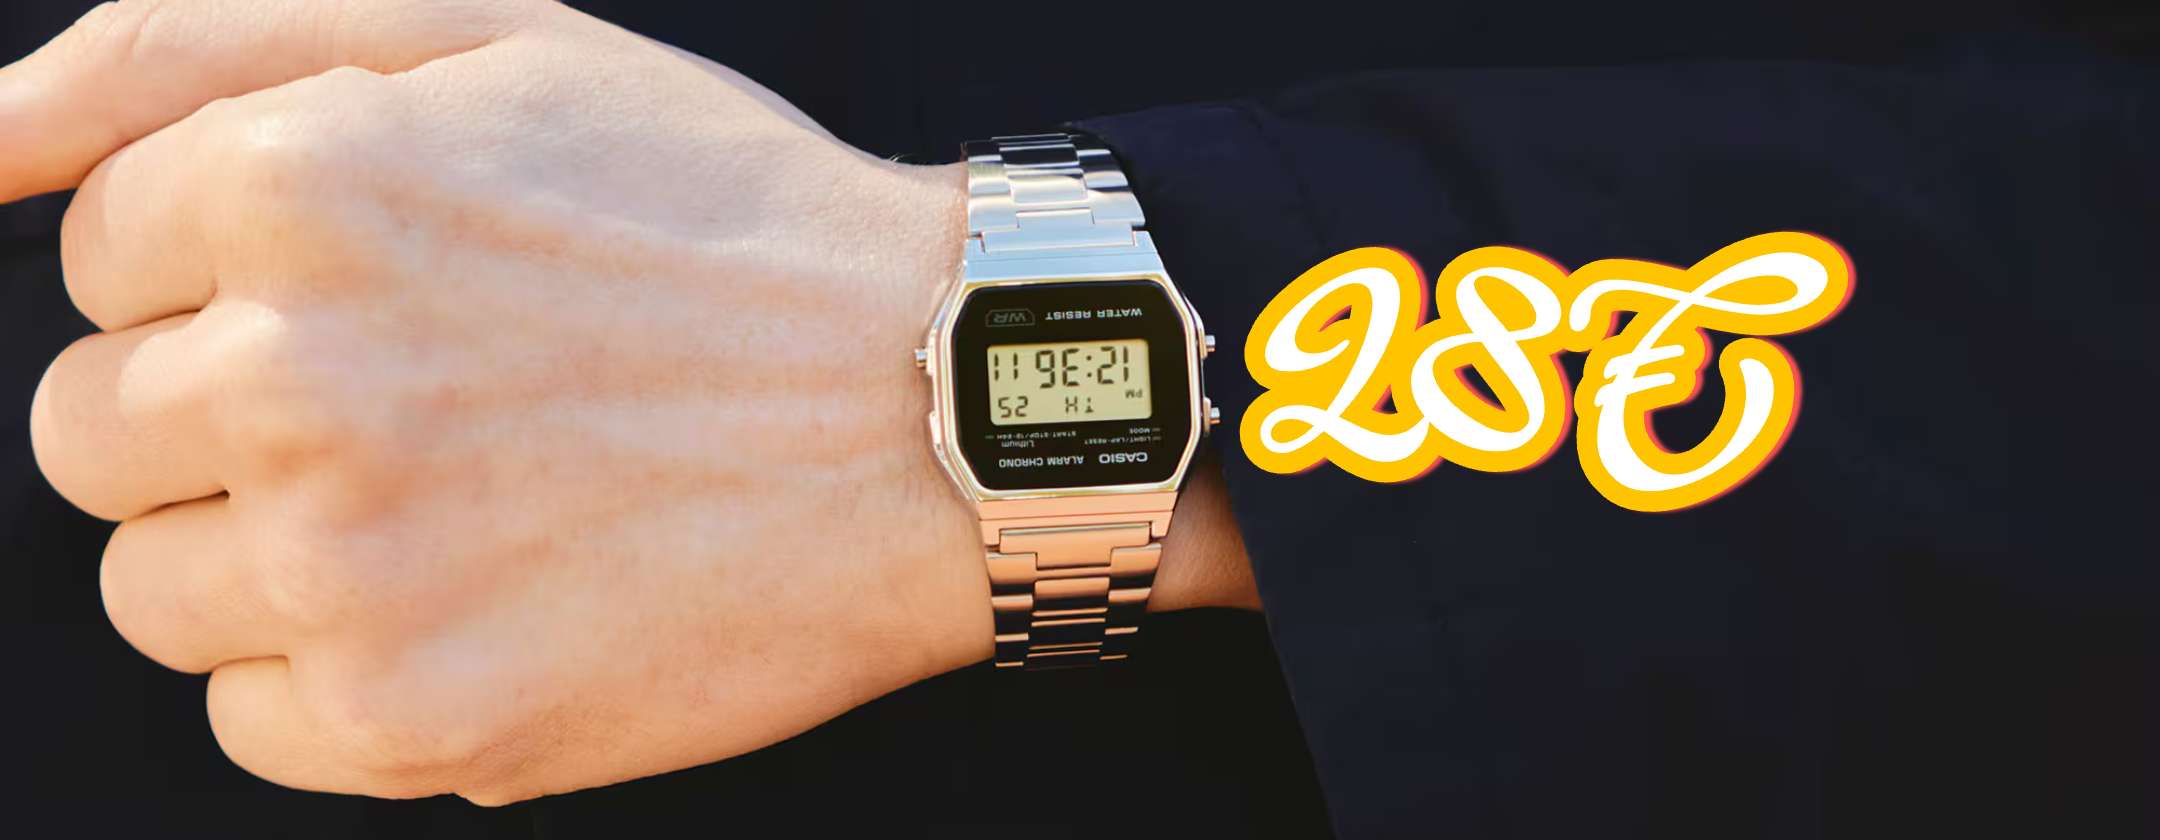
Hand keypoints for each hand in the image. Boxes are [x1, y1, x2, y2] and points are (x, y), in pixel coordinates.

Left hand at [9, 0, 1253, 803]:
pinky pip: (248, 719)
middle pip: (91, 433)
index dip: (244, 268)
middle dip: (228, 410)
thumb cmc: (720, 223)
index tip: (395, 288)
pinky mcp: (419, 722)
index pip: (102, 256)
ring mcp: (356, 571)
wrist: (941, 412)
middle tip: (426, 399)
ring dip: (272, 549)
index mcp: (301, 186)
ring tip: (464, 503)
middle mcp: (300, 381)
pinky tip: (484, 598)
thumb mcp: (487, 40)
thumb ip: (184, 50)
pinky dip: (342, 672)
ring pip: (152, 588)